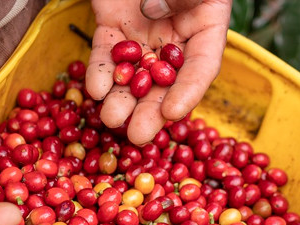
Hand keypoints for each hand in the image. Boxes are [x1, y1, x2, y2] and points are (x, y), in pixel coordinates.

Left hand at [86, 0, 231, 144]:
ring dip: (123, 101)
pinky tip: (94, 90)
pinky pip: (106, 54)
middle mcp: (175, 35)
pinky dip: (100, 73)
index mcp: (205, 23)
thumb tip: (154, 13)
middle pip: (166, 81)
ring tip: (110, 120)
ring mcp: (142, 32)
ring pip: (134, 75)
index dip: (189, 92)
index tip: (175, 114)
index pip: (201, 66)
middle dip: (151, 111)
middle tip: (137, 137)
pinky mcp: (111, 25)